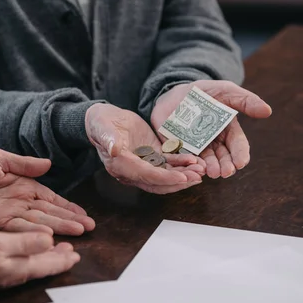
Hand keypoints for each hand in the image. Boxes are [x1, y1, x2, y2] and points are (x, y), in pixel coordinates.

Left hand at [0, 149, 94, 235]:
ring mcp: (11, 214)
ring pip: (39, 222)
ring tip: (77, 232)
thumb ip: (24, 164)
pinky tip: (49, 236)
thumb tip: (48, 164)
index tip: (84, 214)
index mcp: (24, 185)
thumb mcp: (0, 159)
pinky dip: (33, 233)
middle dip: (70, 219)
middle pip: (50, 212)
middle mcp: (21, 202)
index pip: (51, 198)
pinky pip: (19, 229)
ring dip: (58, 227)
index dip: (68, 207)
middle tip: (89, 227)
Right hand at [0, 231, 79, 301]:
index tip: (77, 254)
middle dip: (59, 258)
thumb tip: (50, 239)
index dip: (64, 258)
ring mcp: (5, 275)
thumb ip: (26, 242)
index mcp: (21, 267)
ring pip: (33, 266)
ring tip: (56, 252)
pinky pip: (22, 265)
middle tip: (72, 252)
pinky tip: (28, 255)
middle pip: (43, 266)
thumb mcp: (0, 243)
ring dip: (47, 258)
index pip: (50, 263)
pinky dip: (32, 257)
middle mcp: (16, 274)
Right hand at [85, 103, 205, 193]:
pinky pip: (168, 163)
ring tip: (201, 169)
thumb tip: (114, 149)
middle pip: (159, 182)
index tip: (182, 177)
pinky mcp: (151, 155)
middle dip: (179, 181)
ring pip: (166, 175)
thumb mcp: (103, 128)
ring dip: (184, 174)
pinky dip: (181, 163)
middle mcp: (133, 170)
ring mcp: (143, 164)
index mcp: (121, 165)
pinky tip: (194, 160)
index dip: (165, 178)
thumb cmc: (101, 123)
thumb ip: (109, 139)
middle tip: (198, 176)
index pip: (147, 176)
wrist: (104, 119)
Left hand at [151, 81, 271, 178]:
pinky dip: (188, 163)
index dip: (240, 155)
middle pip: (222, 157)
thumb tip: (267, 111)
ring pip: (204, 161)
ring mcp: (195, 147)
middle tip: (226, 173)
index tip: (241, 162)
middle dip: (225, 166)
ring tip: (211, 172)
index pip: (237, 146)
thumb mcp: (225, 92)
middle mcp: (213, 143)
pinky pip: (183, 158)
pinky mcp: (178, 148)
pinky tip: (191, 166)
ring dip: (209, 168)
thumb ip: (245, 101)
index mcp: (228, 131)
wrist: (175, 92)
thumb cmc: (205, 92)